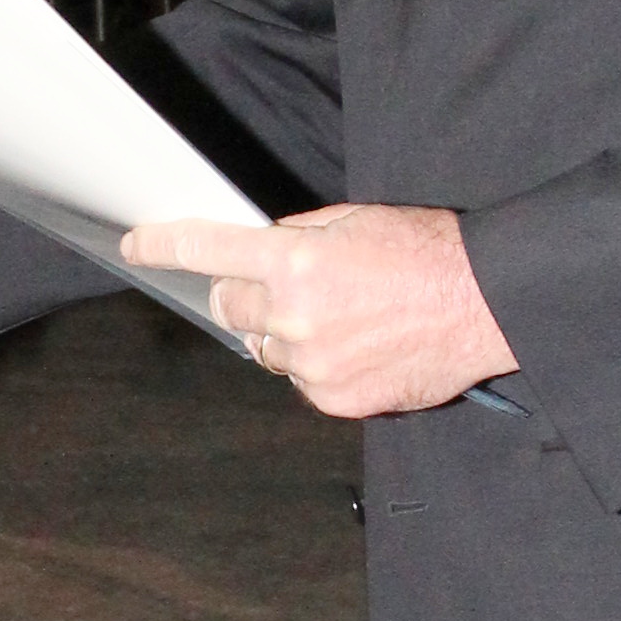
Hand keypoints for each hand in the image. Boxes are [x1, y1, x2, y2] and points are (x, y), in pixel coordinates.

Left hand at [117, 201, 517, 418]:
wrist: (485, 303)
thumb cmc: (425, 253)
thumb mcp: (353, 221)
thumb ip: (296, 237)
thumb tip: (259, 250)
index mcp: (293, 262)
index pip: (205, 250)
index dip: (161, 246)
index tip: (134, 245)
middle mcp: (293, 316)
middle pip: (230, 306)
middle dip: (244, 292)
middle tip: (285, 283)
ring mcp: (312, 364)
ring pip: (266, 347)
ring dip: (285, 331)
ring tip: (343, 316)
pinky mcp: (335, 399)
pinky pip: (300, 380)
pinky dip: (316, 364)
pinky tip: (358, 345)